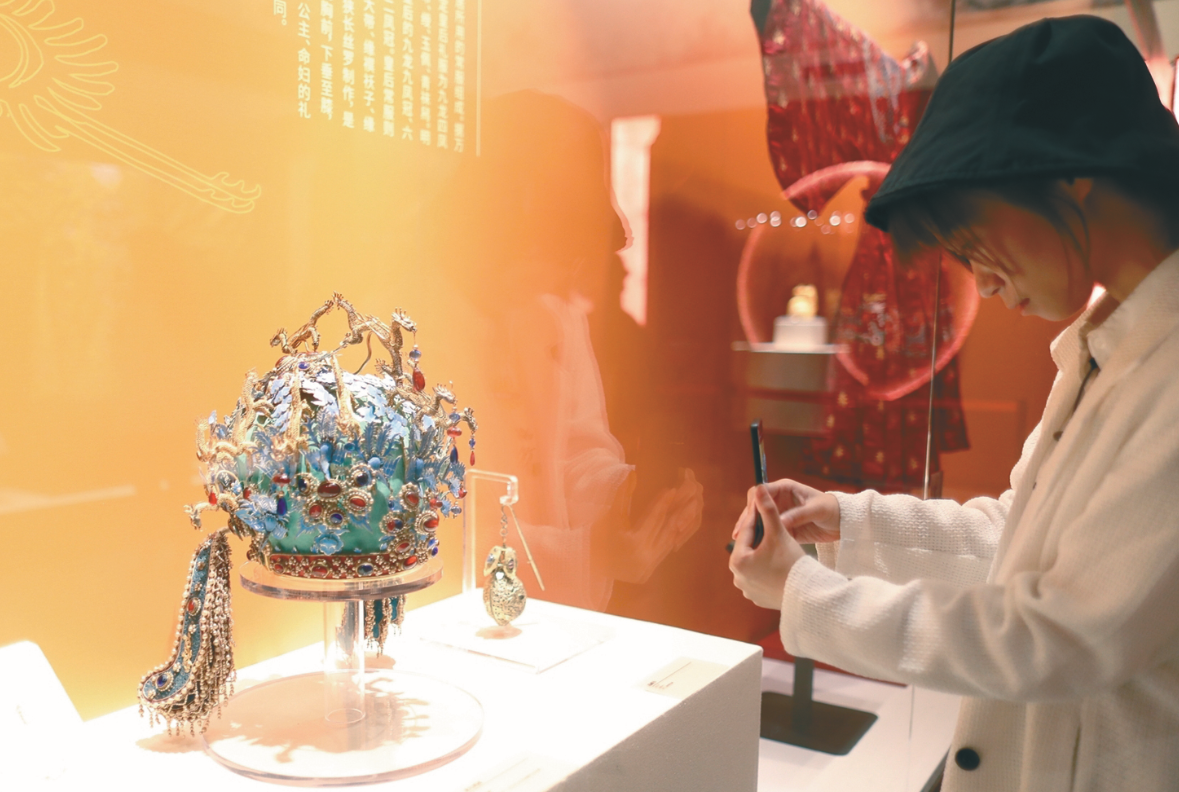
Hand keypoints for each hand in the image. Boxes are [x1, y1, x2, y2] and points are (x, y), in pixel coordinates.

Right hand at [605, 469, 703, 583]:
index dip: (662, 503)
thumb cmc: (595, 538)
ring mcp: (646, 569)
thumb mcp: (610, 516)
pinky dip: (668, 540)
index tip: (671, 490)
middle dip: (673, 513)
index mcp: (634, 544)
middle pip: (664, 531)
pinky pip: (662, 554)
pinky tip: (672, 528)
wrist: (587, 566)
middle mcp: (644, 558)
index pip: (653, 519)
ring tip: (681, 510)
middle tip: (682, 497)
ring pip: (667, 543)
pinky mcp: (646, 575)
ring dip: (675, 527)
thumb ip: (623, 496)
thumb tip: (632, 474)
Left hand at [729, 485, 808, 609]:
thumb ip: (767, 510)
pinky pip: (760, 577)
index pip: (747, 532)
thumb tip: (758, 487)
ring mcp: (746, 589)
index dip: (757, 516)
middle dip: (760, 536)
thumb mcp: (779, 533)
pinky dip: (767, 569)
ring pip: (755, 562)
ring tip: (776, 541)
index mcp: (737, 560)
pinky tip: (778, 562)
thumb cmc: (792, 562)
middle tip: (772, 524)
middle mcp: (737, 577)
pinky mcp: (756, 597)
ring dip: (763, 552)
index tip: (763, 505)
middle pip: (750, 548)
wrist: (808, 594)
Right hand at [732, 478, 839, 544]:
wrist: (843, 523)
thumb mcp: (817, 510)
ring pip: (758, 520)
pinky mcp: (782, 527)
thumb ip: (799, 515)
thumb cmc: (832, 510)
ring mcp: (780, 513)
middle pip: (756, 506)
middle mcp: (779, 499)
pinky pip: (767, 531)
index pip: (762, 492)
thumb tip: (780, 522)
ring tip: (740, 543)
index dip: (753, 504)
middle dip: (746, 519)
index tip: (749, 518)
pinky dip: (759, 538)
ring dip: (749, 530)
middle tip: (738, 534)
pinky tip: (753, 548)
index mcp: (785, 488)